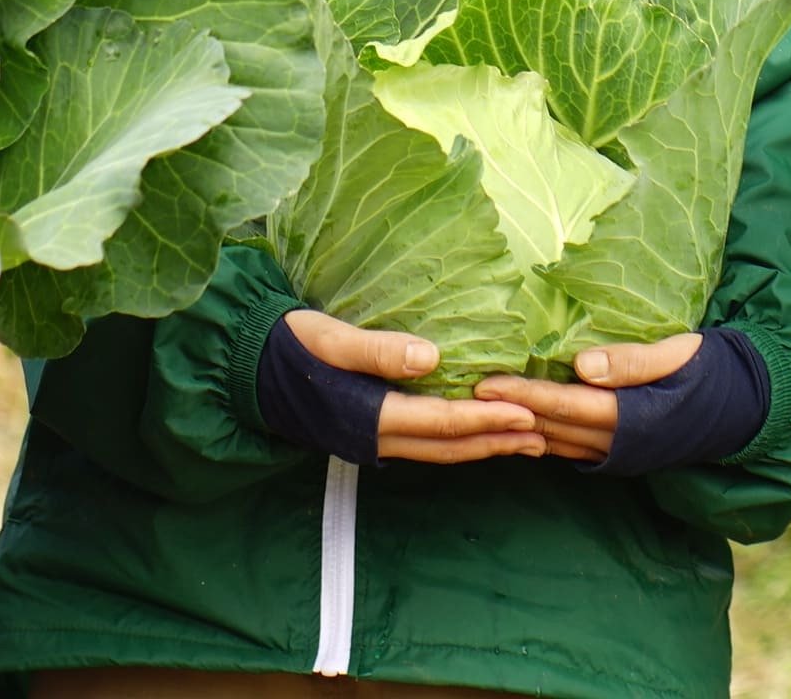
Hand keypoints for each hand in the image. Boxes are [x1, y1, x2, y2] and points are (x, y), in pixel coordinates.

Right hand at [285, 308, 546, 463]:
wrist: (247, 369)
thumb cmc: (290, 344)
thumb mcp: (330, 338)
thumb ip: (377, 350)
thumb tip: (431, 357)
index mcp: (369, 414)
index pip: (441, 422)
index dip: (485, 419)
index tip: (526, 414)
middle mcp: (375, 437)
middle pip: (448, 447)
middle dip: (496, 442)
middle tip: (542, 437)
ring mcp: (372, 441)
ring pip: (438, 452)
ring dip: (482, 447)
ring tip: (522, 443)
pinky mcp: (368, 433)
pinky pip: (424, 445)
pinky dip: (457, 442)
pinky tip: (475, 433)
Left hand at [475, 333, 702, 463]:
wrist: (746, 406)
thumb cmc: (713, 370)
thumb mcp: (681, 356)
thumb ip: (633, 361)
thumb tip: (581, 365)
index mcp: (633, 417)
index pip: (565, 406)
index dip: (522, 395)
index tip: (484, 384)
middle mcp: (619, 443)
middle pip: (550, 428)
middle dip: (506, 413)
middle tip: (462, 396)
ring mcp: (617, 453)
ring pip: (555, 442)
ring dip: (516, 427)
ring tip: (478, 411)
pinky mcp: (618, 451)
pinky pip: (569, 447)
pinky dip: (540, 435)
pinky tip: (515, 426)